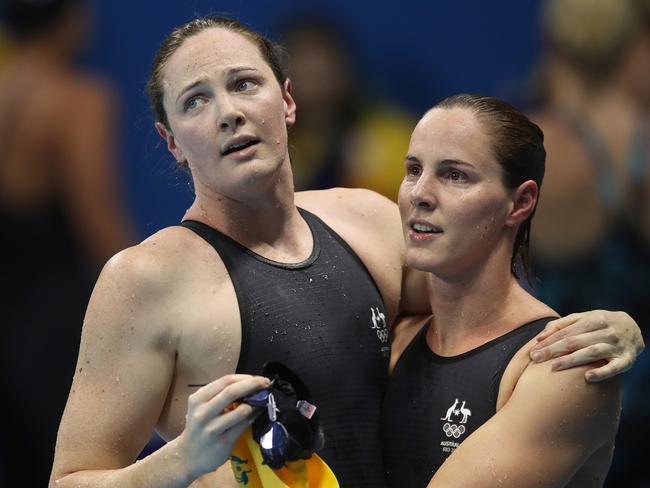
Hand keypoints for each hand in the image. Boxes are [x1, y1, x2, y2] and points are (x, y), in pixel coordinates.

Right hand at [176, 374, 269, 479]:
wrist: (188, 456)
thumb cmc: (200, 427)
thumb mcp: (203, 407)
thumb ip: (220, 395)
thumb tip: (249, 384)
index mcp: (198, 399)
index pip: (225, 381)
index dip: (245, 377)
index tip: (259, 378)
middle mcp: (202, 412)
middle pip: (232, 391)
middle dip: (253, 385)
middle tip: (266, 383)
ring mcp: (212, 428)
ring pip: (241, 410)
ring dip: (256, 403)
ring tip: (263, 400)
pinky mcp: (223, 442)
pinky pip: (244, 425)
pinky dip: (254, 416)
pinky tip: (258, 413)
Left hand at [529, 310, 644, 381]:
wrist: (634, 328)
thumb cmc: (600, 324)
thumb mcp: (584, 318)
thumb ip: (561, 325)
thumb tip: (540, 338)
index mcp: (594, 319)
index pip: (567, 332)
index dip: (549, 341)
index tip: (533, 351)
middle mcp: (606, 331)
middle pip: (576, 341)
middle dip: (554, 350)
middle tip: (536, 358)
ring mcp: (617, 346)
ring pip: (592, 352)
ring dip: (573, 359)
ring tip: (555, 366)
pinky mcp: (627, 360)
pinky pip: (615, 368)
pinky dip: (602, 372)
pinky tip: (588, 377)